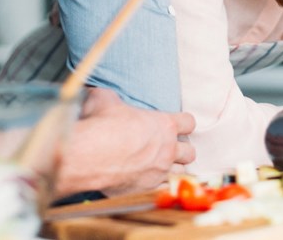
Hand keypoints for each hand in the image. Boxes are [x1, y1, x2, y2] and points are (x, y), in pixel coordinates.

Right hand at [53, 87, 195, 196]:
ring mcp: (159, 171)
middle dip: (181, 150)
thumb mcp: (105, 99)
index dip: (183, 123)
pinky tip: (147, 181)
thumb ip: (111, 98)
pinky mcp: (148, 189)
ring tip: (158, 166)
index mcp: (164, 125)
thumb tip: (98, 93)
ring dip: (172, 169)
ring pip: (181, 173)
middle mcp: (168, 149)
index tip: (175, 125)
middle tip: (168, 148)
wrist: (91, 155)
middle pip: (190, 152)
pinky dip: (157, 185)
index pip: (189, 122)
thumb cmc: (102, 124)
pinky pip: (163, 189)